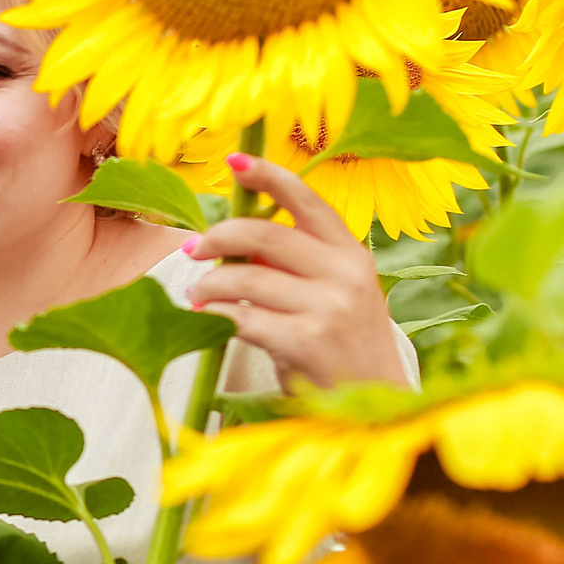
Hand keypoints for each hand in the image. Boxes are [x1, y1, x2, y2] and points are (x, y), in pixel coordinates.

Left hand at [181, 152, 408, 391]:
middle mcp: (345, 273)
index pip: (306, 200)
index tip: (234, 162)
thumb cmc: (341, 340)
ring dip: (208, 285)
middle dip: (217, 237)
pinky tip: (207, 319)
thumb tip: (232, 234)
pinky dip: (217, 316)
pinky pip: (243, 318)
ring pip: (245, 279)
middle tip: (191, 248)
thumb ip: (295, 260)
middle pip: (263, 235)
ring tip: (196, 294)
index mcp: (350, 252)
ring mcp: (328, 307)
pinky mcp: (306, 342)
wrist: (373, 400)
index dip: (268, 175)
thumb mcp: (333, 290)